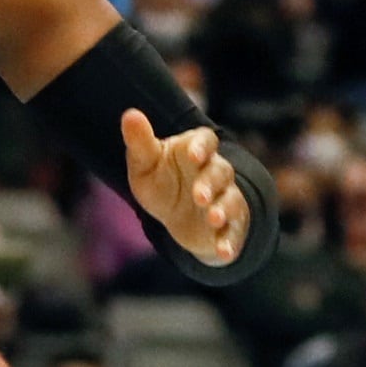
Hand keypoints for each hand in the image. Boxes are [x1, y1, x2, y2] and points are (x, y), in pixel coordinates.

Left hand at [119, 109, 249, 266]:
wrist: (176, 217)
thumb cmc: (160, 181)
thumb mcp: (144, 163)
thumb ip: (139, 141)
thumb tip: (130, 114)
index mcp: (196, 149)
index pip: (206, 140)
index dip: (201, 147)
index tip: (192, 155)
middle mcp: (216, 171)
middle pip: (220, 171)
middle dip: (210, 183)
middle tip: (198, 196)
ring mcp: (226, 198)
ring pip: (231, 200)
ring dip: (224, 209)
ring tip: (214, 218)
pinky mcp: (230, 225)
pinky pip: (234, 232)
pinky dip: (230, 242)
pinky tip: (224, 252)